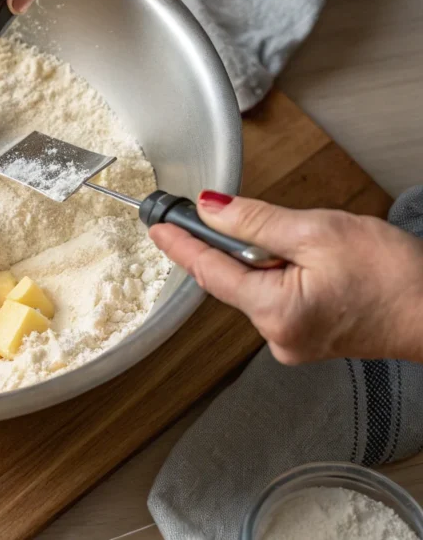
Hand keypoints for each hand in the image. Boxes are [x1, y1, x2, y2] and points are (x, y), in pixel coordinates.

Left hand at [149, 191, 422, 364]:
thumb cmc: (393, 275)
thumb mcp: (317, 232)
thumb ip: (254, 222)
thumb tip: (210, 209)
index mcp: (274, 311)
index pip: (208, 273)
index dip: (180, 246)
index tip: (157, 228)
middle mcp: (275, 335)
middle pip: (231, 280)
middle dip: (237, 248)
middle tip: (257, 224)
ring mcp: (290, 341)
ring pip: (255, 288)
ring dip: (266, 261)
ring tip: (311, 249)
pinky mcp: (306, 338)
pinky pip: (276, 299)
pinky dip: (281, 276)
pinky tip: (314, 267)